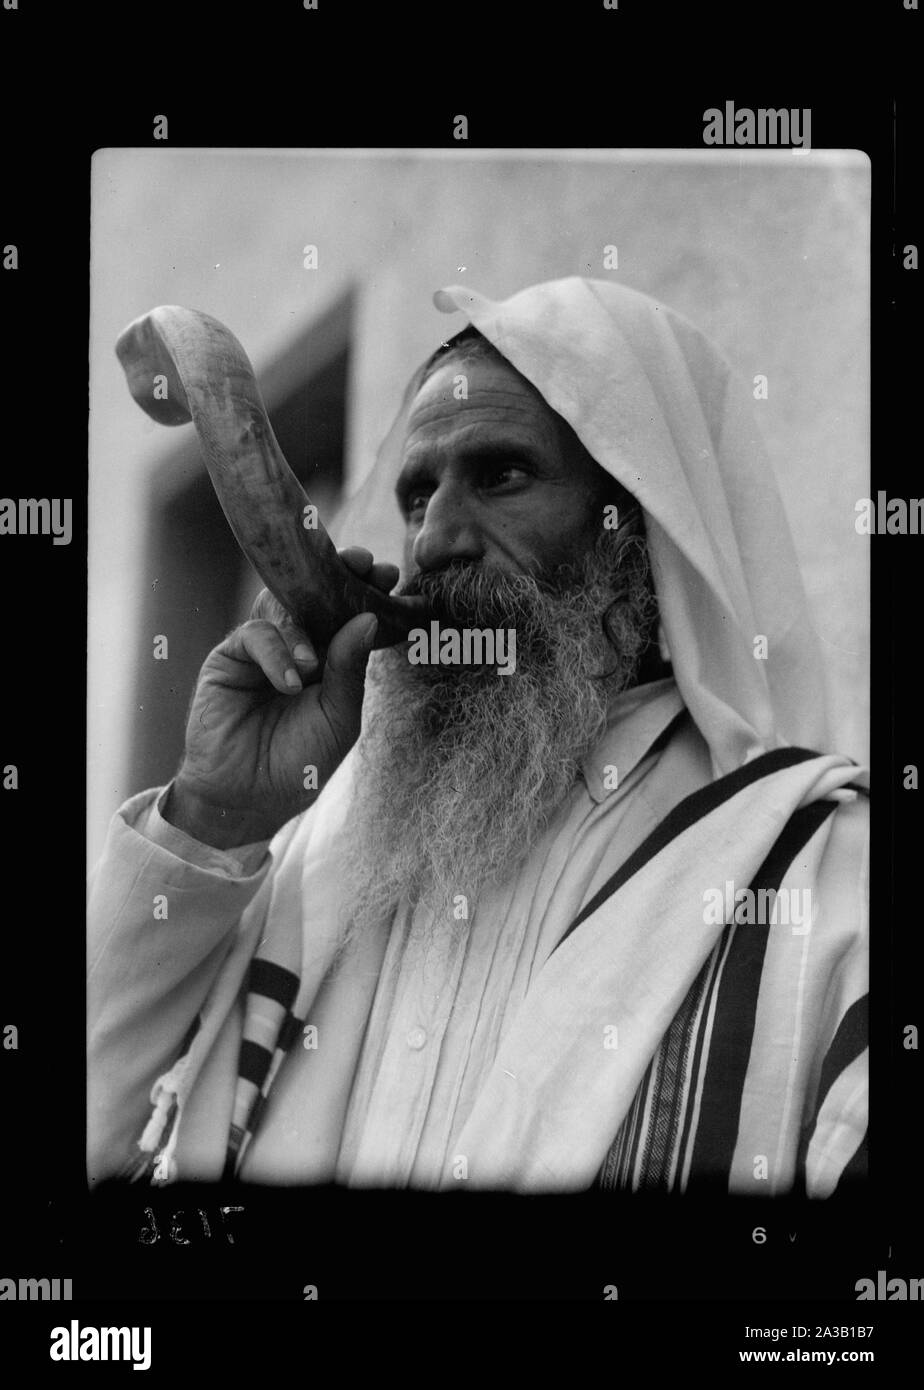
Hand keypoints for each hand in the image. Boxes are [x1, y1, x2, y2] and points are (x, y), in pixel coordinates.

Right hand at [163, 548, 422, 847]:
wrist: (247, 797)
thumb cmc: (298, 764)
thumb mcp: (338, 718)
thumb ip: (350, 669)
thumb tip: (368, 618)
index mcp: (330, 660)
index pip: (348, 614)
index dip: (365, 591)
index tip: (388, 575)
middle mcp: (297, 647)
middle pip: (317, 597)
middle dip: (339, 577)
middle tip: (361, 565)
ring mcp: (263, 650)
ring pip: (283, 606)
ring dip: (305, 623)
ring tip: (313, 663)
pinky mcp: (230, 658)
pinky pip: (255, 635)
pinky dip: (275, 654)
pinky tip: (289, 683)